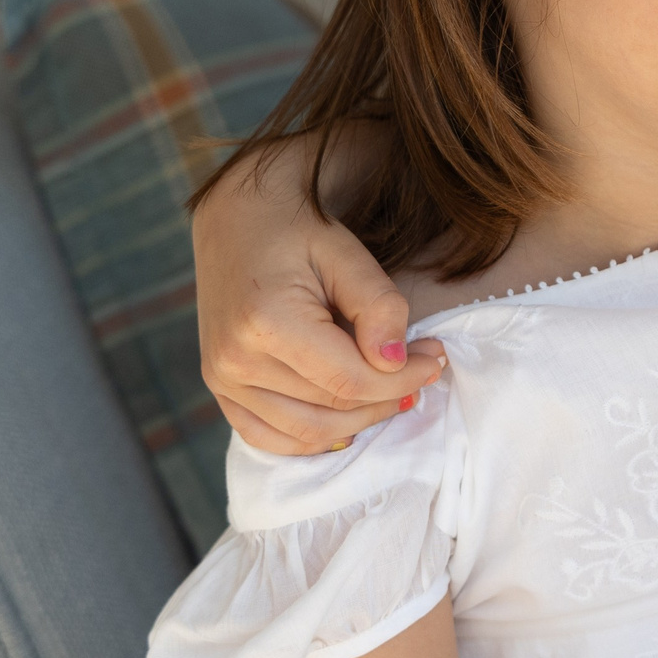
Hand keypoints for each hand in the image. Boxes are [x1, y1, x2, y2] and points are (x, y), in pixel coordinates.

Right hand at [194, 134, 444, 453]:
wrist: (236, 220)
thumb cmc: (296, 232)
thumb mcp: (348, 255)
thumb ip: (379, 308)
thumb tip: (399, 365)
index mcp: (266, 323)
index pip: (350, 380)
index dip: (403, 380)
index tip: (436, 360)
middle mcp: (235, 361)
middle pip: (332, 408)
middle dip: (390, 396)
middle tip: (424, 368)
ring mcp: (222, 381)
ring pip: (308, 432)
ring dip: (360, 419)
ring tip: (392, 389)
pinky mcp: (220, 390)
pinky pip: (272, 437)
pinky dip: (316, 435)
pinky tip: (350, 410)